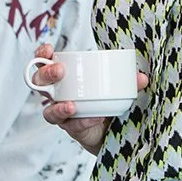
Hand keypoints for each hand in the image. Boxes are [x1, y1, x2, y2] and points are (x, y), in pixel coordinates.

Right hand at [30, 43, 148, 154]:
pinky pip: (71, 126)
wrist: (111, 131)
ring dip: (59, 107)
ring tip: (72, 105)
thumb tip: (142, 77)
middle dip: (46, 75)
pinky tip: (94, 118)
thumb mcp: (115, 87)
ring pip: (49, 111)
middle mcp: (57, 96)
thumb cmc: (106, 102)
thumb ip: (127, 82)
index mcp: (64, 79)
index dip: (41, 55)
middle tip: (60, 71)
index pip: (44, 63)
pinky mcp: (71, 129)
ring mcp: (62, 114)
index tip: (49, 49)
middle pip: (39, 84)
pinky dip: (82, 121)